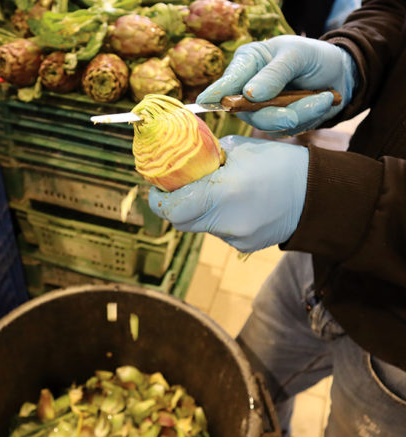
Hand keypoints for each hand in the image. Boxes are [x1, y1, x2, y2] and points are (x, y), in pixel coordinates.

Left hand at [148, 136, 308, 251]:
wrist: (319, 194)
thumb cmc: (280, 164)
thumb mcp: (240, 150)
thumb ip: (208, 158)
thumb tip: (185, 161)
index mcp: (221, 193)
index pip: (171, 208)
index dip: (157, 199)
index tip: (157, 188)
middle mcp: (225, 221)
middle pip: (180, 222)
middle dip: (175, 206)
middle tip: (179, 190)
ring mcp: (235, 238)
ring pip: (201, 227)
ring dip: (200, 211)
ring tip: (219, 192)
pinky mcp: (244, 246)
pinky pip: (220, 233)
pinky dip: (220, 219)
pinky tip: (238, 205)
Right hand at [197, 35, 357, 135]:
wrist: (338, 74)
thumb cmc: (312, 57)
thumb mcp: (297, 54)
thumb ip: (275, 73)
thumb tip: (249, 94)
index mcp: (245, 65)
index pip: (226, 83)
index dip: (216, 93)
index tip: (205, 101)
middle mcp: (244, 90)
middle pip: (246, 111)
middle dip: (275, 113)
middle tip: (305, 109)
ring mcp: (257, 110)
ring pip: (268, 124)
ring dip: (299, 114)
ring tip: (323, 98)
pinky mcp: (273, 125)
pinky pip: (284, 131)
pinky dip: (306, 119)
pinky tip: (321, 102)